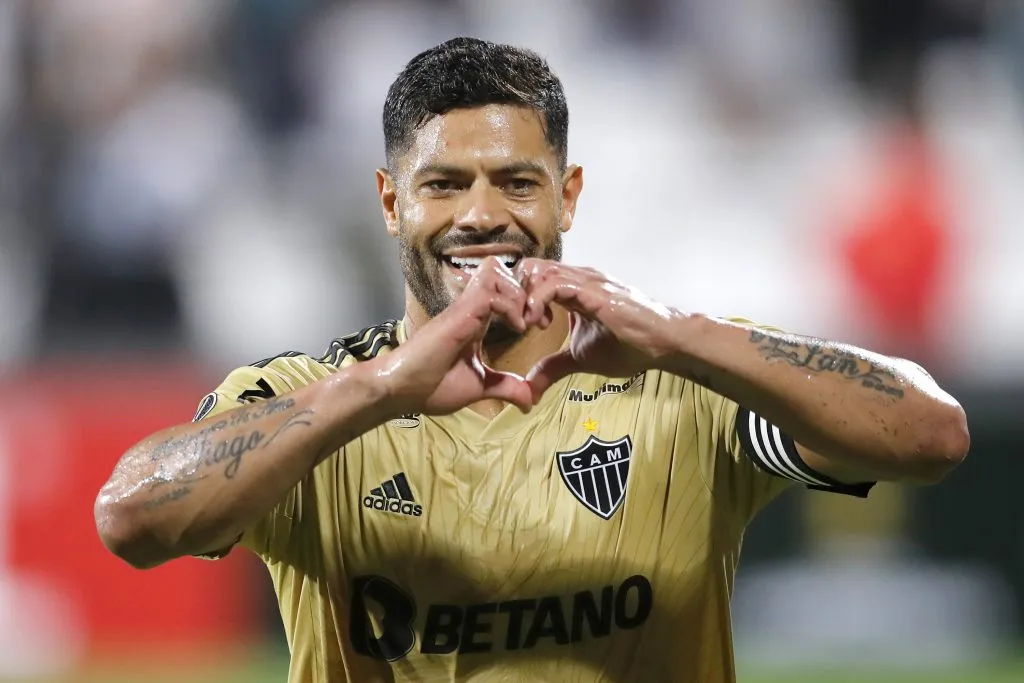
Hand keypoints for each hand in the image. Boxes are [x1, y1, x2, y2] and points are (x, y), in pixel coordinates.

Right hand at [373, 257, 533, 414]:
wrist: (401, 390)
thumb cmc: (432, 386)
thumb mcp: (479, 386)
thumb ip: (505, 387)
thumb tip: (529, 401)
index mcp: (477, 319)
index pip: (505, 288)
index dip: (528, 299)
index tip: (541, 325)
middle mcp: (471, 307)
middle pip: (503, 270)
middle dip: (528, 289)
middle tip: (539, 319)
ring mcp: (464, 308)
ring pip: (498, 273)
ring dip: (519, 294)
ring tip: (526, 322)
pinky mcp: (459, 314)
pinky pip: (491, 293)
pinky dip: (511, 306)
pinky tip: (517, 328)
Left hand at [519, 259, 679, 402]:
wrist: (664, 343)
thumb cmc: (630, 346)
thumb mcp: (580, 359)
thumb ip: (552, 368)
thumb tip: (529, 390)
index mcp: (571, 288)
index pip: (532, 276)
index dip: (517, 298)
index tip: (519, 326)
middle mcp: (576, 278)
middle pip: (529, 267)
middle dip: (513, 294)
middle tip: (517, 323)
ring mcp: (585, 280)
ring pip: (538, 270)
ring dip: (522, 297)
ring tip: (526, 325)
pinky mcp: (593, 290)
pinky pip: (554, 284)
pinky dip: (536, 300)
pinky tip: (537, 323)